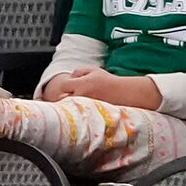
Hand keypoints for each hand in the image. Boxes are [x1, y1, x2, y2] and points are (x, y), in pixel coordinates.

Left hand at [42, 69, 158, 107]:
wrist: (124, 93)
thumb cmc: (109, 81)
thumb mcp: (94, 70)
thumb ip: (79, 71)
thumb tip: (69, 77)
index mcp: (82, 84)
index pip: (62, 86)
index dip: (61, 87)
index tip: (62, 89)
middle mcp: (83, 96)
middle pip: (63, 100)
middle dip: (61, 99)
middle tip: (61, 101)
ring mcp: (87, 106)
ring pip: (70, 108)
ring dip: (67, 107)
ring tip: (68, 108)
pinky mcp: (91, 114)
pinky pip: (78, 115)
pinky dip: (76, 114)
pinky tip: (78, 114)